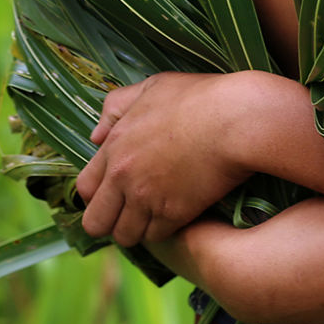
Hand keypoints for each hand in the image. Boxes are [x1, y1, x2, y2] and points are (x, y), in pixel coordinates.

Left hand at [76, 72, 252, 245]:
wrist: (238, 120)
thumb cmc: (201, 97)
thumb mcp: (154, 86)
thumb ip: (118, 106)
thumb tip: (96, 135)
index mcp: (116, 145)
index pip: (85, 187)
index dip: (97, 195)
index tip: (113, 195)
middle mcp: (124, 176)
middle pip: (95, 222)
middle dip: (109, 221)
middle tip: (128, 213)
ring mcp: (148, 198)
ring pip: (125, 236)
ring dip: (137, 229)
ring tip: (154, 216)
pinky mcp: (175, 214)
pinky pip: (156, 237)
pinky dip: (164, 231)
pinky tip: (177, 215)